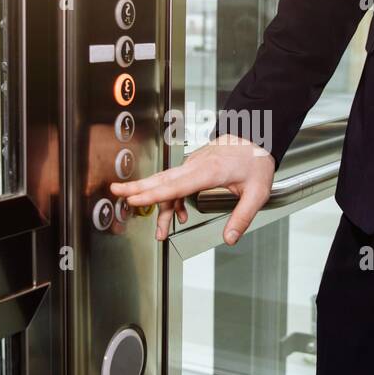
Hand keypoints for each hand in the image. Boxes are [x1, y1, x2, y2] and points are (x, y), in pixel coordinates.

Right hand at [110, 135, 275, 243]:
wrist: (257, 136)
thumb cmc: (256, 160)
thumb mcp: (257, 191)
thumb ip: (243, 216)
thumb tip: (230, 238)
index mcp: (209, 171)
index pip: (176, 185)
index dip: (154, 194)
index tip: (135, 198)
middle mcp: (196, 166)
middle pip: (162, 180)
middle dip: (138, 188)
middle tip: (116, 193)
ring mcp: (194, 165)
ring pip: (168, 184)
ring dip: (158, 204)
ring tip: (159, 231)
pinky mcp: (195, 167)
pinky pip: (177, 184)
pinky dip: (173, 200)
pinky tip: (179, 215)